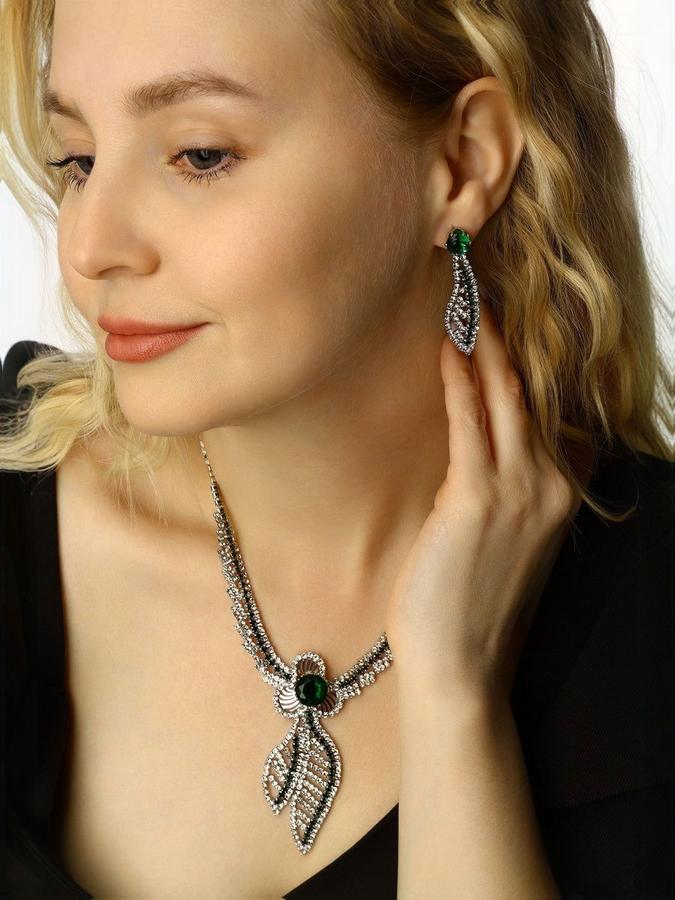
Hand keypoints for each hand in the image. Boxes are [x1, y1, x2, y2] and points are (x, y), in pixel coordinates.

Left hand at [384, 301, 578, 701]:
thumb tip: (478, 438)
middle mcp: (550, 484)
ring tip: (465, 301)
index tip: (502, 318)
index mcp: (560, 491)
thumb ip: (504, 486)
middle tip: (481, 289)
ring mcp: (519, 491)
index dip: (527, 360)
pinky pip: (471, 423)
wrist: (459, 662)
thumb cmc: (469, 599)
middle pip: (531, 391)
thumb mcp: (503, 538)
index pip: (549, 409)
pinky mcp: (478, 499)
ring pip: (507, 397)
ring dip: (486, 344)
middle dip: (506, 338)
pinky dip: (460, 380)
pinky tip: (447, 347)